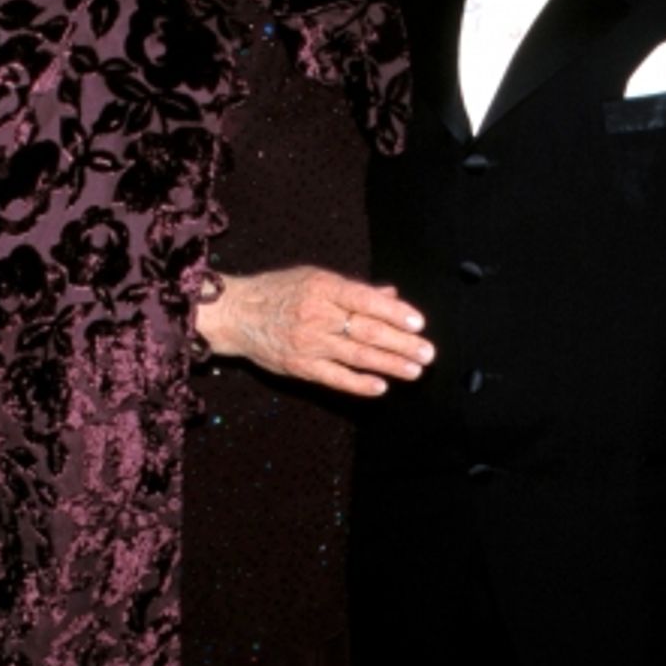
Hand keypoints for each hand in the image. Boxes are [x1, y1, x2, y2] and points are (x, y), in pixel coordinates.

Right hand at [192, 266, 434, 397]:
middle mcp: (318, 315)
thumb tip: (390, 295)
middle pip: (368, 331)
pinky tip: (381, 387)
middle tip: (427, 353)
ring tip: (414, 370)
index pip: (366, 301)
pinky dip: (359, 383)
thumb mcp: (315, 278)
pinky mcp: (301, 366)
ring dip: (390, 364)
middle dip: (402, 343)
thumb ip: (354, 290)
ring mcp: (310, 342)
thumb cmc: (279, 291)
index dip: (395, 312)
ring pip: (357, 355)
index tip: (419, 323)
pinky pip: (335, 377)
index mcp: (325, 288)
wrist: (238, 313)